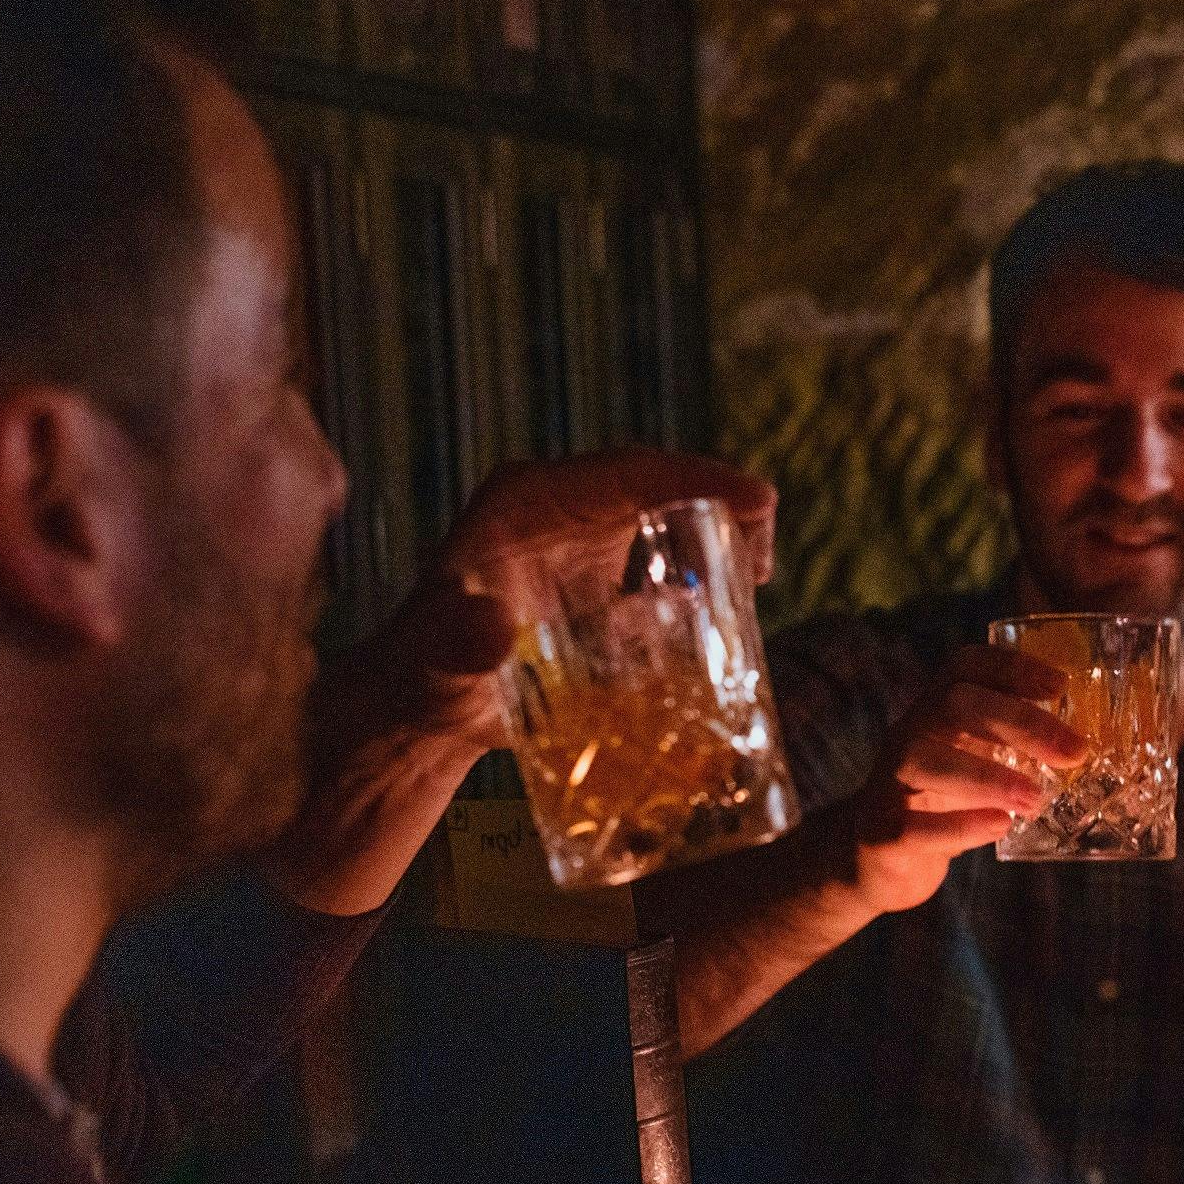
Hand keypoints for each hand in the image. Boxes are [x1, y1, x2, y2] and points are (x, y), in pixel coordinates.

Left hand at [340, 448, 778, 759]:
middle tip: (762, 561)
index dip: (697, 477)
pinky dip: (699, 588)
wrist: (422, 713)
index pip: (627, 471)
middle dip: (721, 507)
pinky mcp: (600, 587)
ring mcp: (584, 545)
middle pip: (659, 487)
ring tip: (756, 582)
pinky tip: (727, 624)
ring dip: (717, 544)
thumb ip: (460, 641)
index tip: (755, 500)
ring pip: (667, 523)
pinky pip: (662, 570)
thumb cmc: (421, 678)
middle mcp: (562, 509)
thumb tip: (493, 629)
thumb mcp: (437, 656)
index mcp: (529, 500)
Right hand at [846, 646, 1085, 915]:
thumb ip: (1016, 745)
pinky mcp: (882, 834)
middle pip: (954, 704)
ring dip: (989, 777)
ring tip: (1036, 799)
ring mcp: (890, 783)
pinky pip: (914, 825)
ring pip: (926, 759)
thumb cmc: (943, 799)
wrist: (877, 856)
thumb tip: (1093, 745)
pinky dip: (961, 825)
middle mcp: (909, 735)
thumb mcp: (975, 759)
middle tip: (1074, 753)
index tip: (1061, 686)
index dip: (1013, 667)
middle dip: (1020, 722)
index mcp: (935, 710)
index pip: (966, 665)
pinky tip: (999, 826)